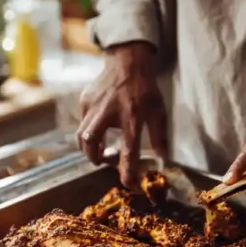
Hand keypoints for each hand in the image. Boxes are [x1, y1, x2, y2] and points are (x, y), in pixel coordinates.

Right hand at [77, 41, 167, 189]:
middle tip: (103, 162)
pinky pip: (82, 122)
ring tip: (99, 152)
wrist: (128, 61)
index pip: (128, 152)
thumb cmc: (146, 89)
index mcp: (130, 118)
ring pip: (81, 134)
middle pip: (90, 143)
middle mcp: (108, 113)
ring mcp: (93, 105)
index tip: (129, 185)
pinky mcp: (84, 100)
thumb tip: (163, 161)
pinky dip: (88, 132)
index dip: (128, 172)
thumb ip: (160, 138)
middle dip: (94, 158)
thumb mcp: (159, 113)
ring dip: (88, 148)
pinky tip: (98, 132)